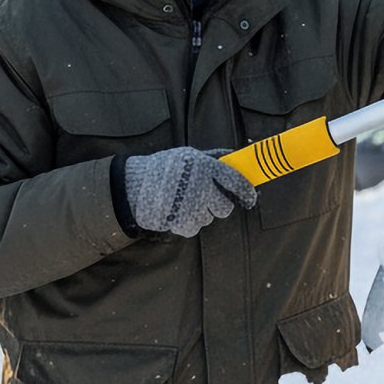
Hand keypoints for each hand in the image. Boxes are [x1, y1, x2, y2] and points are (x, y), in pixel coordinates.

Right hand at [123, 146, 258, 237]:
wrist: (133, 184)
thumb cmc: (164, 168)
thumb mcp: (188, 155)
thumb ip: (212, 158)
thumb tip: (234, 156)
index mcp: (205, 166)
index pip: (236, 181)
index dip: (247, 192)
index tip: (250, 198)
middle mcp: (201, 185)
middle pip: (224, 207)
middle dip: (217, 206)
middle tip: (205, 200)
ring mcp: (191, 205)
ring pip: (208, 218)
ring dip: (199, 214)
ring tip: (183, 202)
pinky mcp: (181, 221)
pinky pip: (194, 228)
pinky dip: (186, 223)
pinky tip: (176, 212)